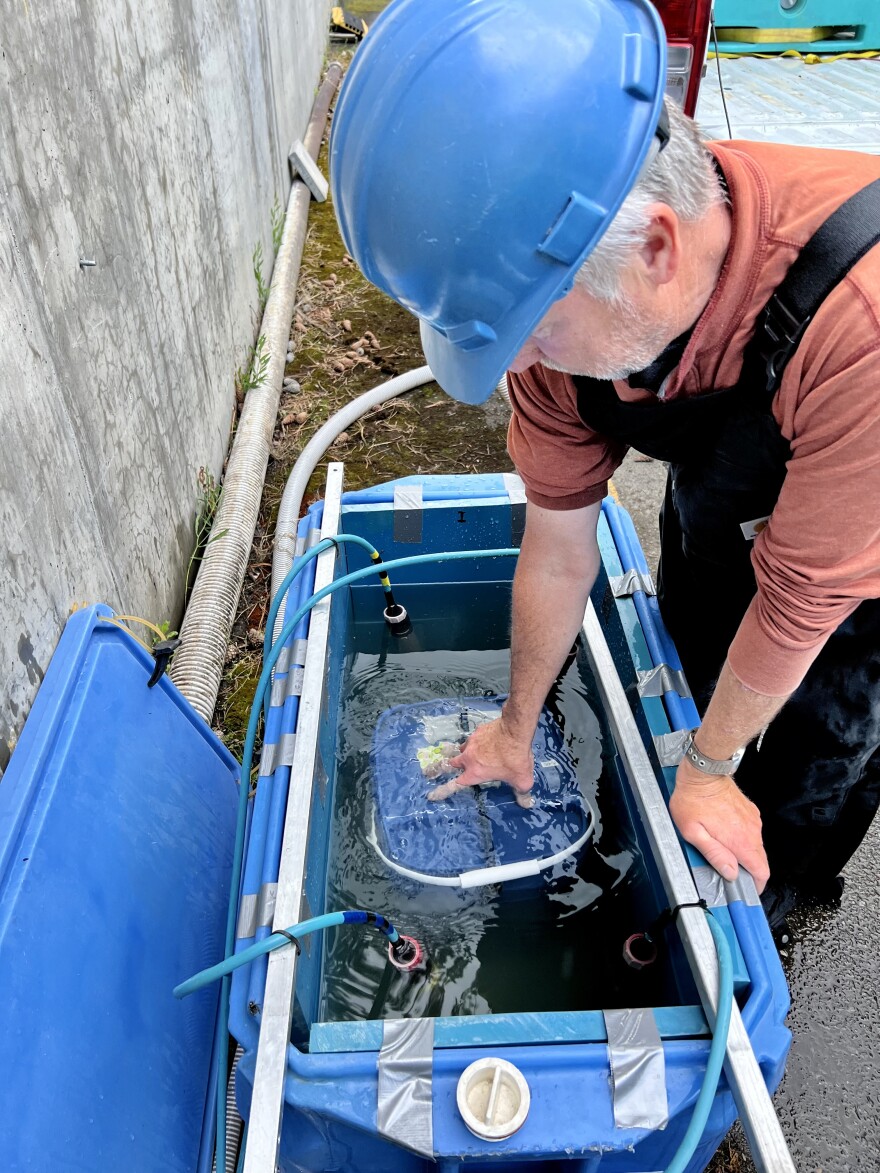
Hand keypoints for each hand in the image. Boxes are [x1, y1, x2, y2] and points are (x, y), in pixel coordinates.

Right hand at [431, 717, 534, 807]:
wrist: (515, 731)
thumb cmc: (515, 758)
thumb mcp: (522, 780)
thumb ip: (522, 793)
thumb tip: (527, 804)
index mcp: (474, 773)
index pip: (456, 784)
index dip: (445, 790)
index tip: (433, 794)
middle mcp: (468, 758)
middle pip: (453, 763)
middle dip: (456, 766)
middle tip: (462, 767)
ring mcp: (472, 742)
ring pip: (463, 749)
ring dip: (467, 752)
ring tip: (478, 753)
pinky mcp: (478, 731)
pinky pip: (474, 738)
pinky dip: (479, 741)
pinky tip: (489, 740)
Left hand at [669, 760, 769, 892]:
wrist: (703, 773)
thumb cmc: (693, 800)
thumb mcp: (694, 833)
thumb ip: (715, 855)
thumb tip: (730, 873)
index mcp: (741, 841)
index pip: (762, 872)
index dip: (756, 886)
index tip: (745, 890)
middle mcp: (752, 831)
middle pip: (760, 861)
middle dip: (748, 871)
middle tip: (729, 870)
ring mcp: (753, 820)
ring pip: (755, 847)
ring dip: (744, 853)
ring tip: (722, 848)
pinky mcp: (750, 812)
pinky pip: (751, 832)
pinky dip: (742, 838)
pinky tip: (725, 832)